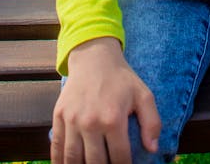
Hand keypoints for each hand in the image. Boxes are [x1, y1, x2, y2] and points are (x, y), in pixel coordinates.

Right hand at [51, 37, 160, 163]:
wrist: (94, 57)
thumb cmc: (121, 78)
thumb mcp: (143, 94)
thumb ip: (152, 122)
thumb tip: (153, 149)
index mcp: (113, 119)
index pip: (120, 158)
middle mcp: (91, 123)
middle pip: (96, 163)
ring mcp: (72, 121)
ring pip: (73, 160)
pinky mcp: (58, 117)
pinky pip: (56, 148)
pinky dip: (60, 162)